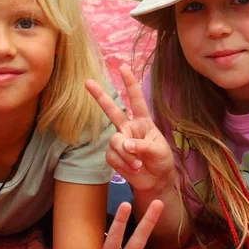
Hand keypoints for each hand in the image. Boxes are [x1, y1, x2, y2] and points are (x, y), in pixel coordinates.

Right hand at [85, 65, 174, 194]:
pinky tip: (133, 169)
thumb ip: (143, 146)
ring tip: (139, 165)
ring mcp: (120, 141)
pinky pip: (112, 156)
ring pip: (115, 141)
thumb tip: (125, 144)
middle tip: (87, 82)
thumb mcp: (159, 151)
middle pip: (112, 110)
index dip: (130, 83)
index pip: (136, 100)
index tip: (123, 67)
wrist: (156, 181)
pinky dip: (123, 164)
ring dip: (127, 155)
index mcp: (143, 121)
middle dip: (99, 96)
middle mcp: (129, 127)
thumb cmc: (161, 161)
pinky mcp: (113, 155)